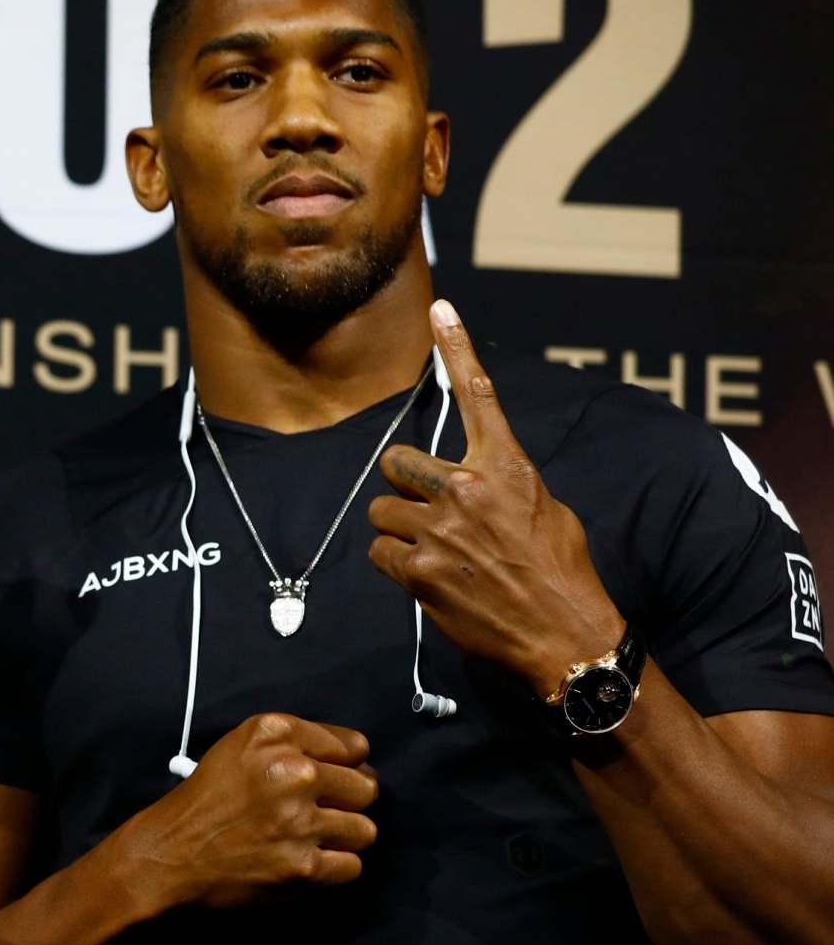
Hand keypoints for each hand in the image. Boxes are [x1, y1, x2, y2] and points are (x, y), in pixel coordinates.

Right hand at [117, 713, 378, 910]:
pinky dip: (331, 870)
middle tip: (315, 814)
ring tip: (307, 840)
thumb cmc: (202, 803)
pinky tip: (301, 861)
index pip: (354, 747)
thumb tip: (358, 763)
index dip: (344, 766)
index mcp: (275, 734)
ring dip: (341, 839)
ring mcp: (299, 821)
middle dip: (345, 803)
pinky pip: (352, 866)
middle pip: (366, 787)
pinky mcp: (303, 866)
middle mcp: (292, 771)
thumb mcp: (238, 748)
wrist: (167, 856)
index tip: (330, 781)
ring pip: (364, 829)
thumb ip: (294, 744)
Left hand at [368, 301, 623, 695]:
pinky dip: (394, 565)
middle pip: (396, 463)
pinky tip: (427, 579)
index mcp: (507, 468)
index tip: (440, 307)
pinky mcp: (418, 571)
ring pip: (380, 512)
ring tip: (434, 553)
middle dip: (402, 486)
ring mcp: (439, 530)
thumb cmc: (561, 573)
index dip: (458, 348)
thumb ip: (503, 485)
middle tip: (425, 512)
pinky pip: (379, 553)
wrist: (566, 637)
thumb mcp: (547, 511)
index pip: (479, 396)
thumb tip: (474, 481)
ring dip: (397, 530)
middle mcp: (468, 490)